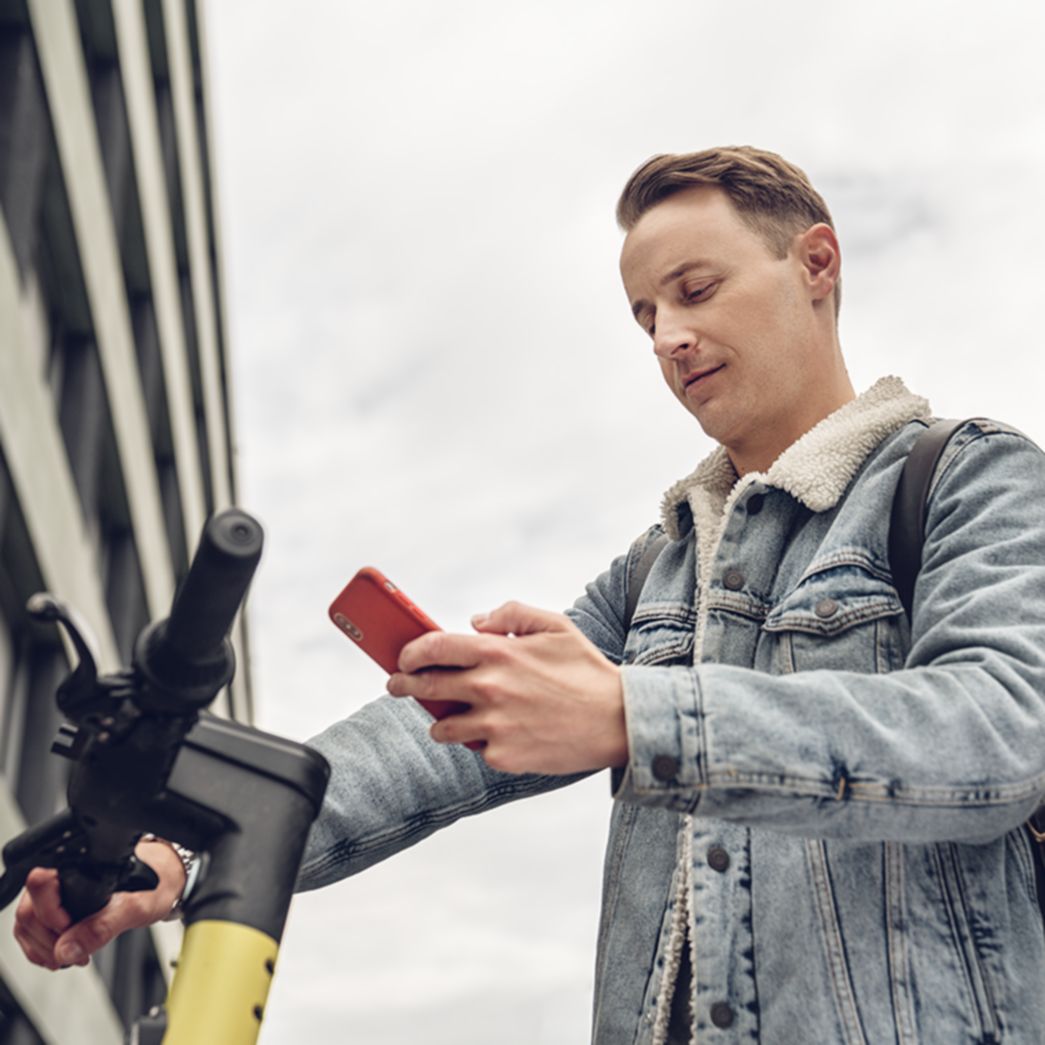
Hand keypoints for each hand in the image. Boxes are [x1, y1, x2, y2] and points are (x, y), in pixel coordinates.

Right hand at [13, 839, 185, 970]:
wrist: (168, 878)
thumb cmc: (158, 882)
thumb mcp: (136, 907)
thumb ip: (102, 928)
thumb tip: (67, 949)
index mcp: (81, 863)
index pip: (39, 888)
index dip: (51, 918)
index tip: (71, 934)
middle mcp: (65, 871)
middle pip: (29, 911)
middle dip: (48, 940)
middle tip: (75, 953)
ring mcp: (59, 888)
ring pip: (28, 922)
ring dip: (45, 947)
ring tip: (73, 955)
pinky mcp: (60, 902)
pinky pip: (35, 928)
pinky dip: (45, 947)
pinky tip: (66, 952)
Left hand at [388, 601, 627, 774]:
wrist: (618, 721)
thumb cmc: (585, 670)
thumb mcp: (554, 626)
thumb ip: (510, 614)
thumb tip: (474, 623)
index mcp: (498, 652)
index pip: (433, 648)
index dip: (409, 652)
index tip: (402, 657)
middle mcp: (490, 688)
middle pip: (425, 688)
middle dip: (403, 686)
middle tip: (397, 686)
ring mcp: (494, 726)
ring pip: (442, 727)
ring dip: (440, 721)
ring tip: (449, 717)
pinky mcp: (503, 756)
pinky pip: (476, 749)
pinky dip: (482, 742)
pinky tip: (502, 733)